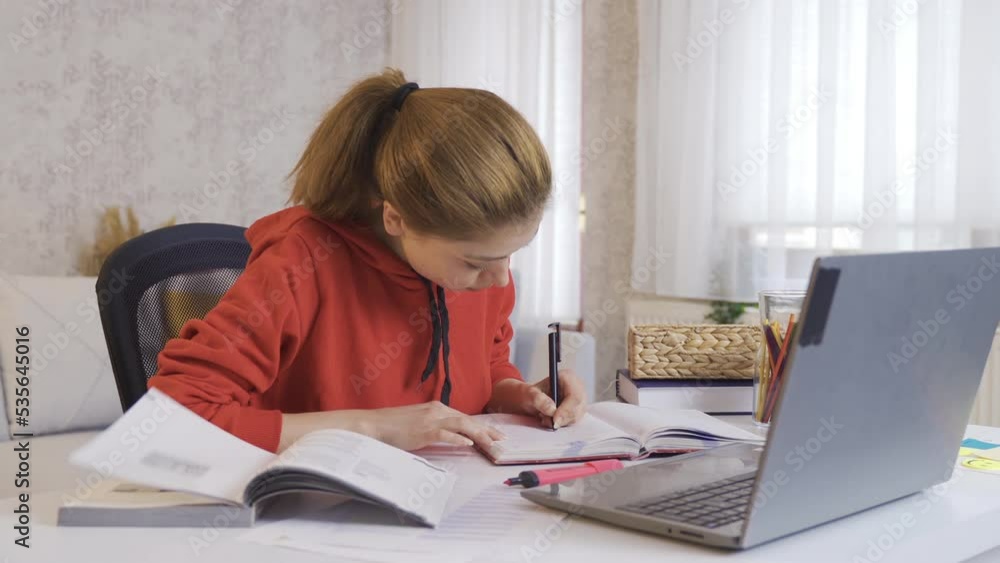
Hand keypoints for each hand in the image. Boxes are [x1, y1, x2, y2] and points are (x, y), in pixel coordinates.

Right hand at [364, 401, 505, 450]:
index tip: (494, 434)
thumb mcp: (419, 423)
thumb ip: (434, 426)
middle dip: (487, 431)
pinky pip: (445, 434)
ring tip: (492, 444)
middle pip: (468, 420)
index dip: (482, 426)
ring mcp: (430, 419)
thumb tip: (450, 435)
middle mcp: (437, 410)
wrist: (374, 424)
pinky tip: (469, 445)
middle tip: (502, 441)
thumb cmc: (394, 426)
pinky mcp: (423, 430)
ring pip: (462, 425)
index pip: (465, 417)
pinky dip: (458, 439)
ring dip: (480, 435)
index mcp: (437, 408)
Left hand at [489, 369, 587, 428]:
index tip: (555, 421)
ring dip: (561, 422)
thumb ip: (539, 399)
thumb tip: (552, 410)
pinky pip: (574, 421)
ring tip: (546, 418)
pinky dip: (562, 424)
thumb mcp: (528, 394)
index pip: (575, 395)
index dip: (567, 410)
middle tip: (549, 424)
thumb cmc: (528, 394)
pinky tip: (552, 420)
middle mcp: (577, 387)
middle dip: (563, 418)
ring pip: (576, 416)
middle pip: (578, 407)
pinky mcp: (577, 410)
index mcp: (567, 377)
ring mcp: (579, 400)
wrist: (527, 400)